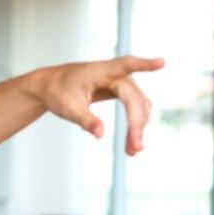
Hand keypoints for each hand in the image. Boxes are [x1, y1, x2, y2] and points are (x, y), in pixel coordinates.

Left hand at [37, 55, 164, 154]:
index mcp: (101, 71)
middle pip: (135, 99)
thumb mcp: (67, 108)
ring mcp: (124, 83)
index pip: (126, 65)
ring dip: (138, 128)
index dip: (144, 65)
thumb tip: (100, 134)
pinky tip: (131, 144)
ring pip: (139, 106)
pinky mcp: (124, 92)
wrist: (52, 87)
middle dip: (136, 124)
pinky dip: (134, 126)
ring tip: (132, 151)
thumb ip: (85, 120)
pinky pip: (136, 109)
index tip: (161, 63)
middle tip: (135, 148)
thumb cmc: (58, 92)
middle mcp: (117, 74)